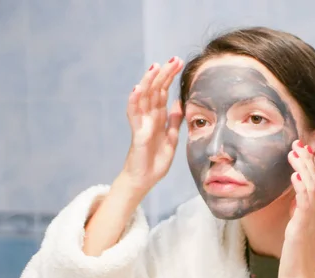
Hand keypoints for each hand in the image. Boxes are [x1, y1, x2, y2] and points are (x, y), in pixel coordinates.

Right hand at [119, 57, 184, 198]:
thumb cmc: (155, 162)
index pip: (163, 92)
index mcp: (158, 118)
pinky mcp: (137, 134)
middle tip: (174, 59)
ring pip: (144, 98)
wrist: (143, 180)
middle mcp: (149, 118)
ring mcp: (142, 124)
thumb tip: (179, 103)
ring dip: (148, 82)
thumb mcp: (170, 139)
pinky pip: (134, 115)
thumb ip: (174, 121)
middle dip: (164, 75)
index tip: (179, 63)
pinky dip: (134, 101)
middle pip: (155, 91)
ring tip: (155, 67)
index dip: (170, 78)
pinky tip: (137, 88)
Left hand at [279, 140, 314, 277]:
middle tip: (297, 143)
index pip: (311, 184)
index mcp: (312, 213)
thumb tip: (293, 199)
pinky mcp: (302, 227)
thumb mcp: (295, 229)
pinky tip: (293, 177)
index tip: (298, 150)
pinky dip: (300, 188)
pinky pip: (304, 204)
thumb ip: (296, 213)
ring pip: (310, 188)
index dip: (306, 166)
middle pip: (313, 181)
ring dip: (302, 169)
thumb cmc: (295, 257)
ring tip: (294, 153)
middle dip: (305, 161)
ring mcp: (310, 219)